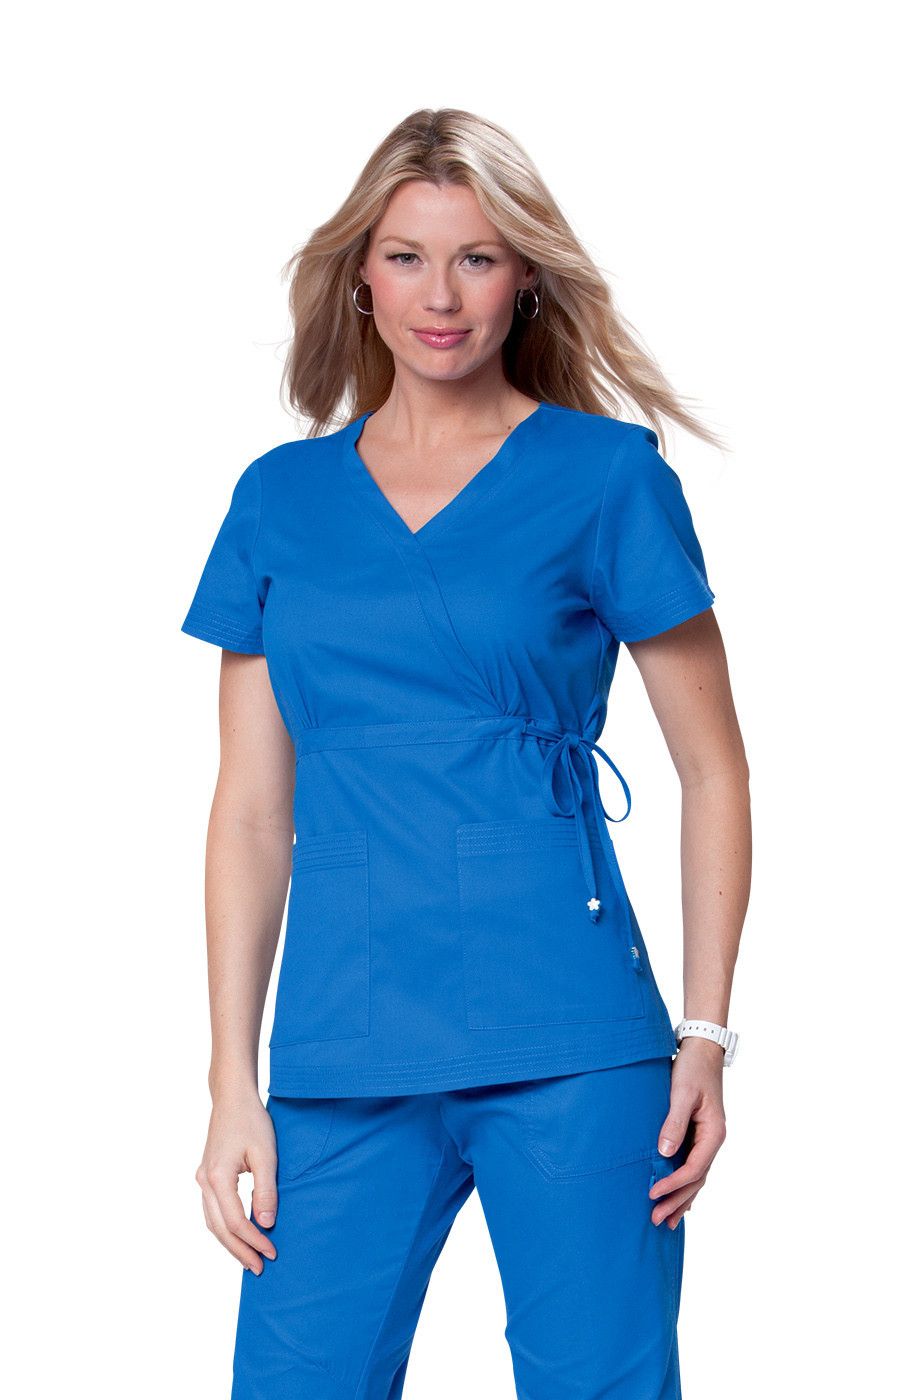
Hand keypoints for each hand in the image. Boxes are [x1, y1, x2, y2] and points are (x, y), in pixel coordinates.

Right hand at [195, 1092, 278, 1273]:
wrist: (232, 1098)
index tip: (272, 1252)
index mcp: (218, 1177)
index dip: (253, 1241)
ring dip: (230, 1243)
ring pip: (213, 1222)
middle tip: (260, 1268)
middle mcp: (204, 1182)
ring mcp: (202, 1179)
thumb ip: (266, 1190)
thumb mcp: (266, 1154)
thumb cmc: (251, 1121)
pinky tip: (237, 1236)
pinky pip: (212, 1211)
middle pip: (220, 1228)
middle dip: (240, 1250)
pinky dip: (224, 1228)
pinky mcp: (206, 1176)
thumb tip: (265, 1224)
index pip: (235, 1222)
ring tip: (249, 1259)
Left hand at [649, 1037, 726, 1228]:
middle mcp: (713, 1140)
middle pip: (697, 1180)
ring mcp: (707, 1139)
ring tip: (666, 1220)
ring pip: (696, 1177)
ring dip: (681, 1199)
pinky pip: (693, 1166)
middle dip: (677, 1201)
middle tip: (656, 1220)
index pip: (694, 1169)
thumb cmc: (692, 1068)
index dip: (673, 1184)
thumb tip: (665, 1153)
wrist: (702, 1050)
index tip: (652, 1193)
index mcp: (714, 1133)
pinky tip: (678, 1199)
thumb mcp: (682, 1093)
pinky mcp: (698, 1135)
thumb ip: (674, 1123)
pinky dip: (685, 1184)